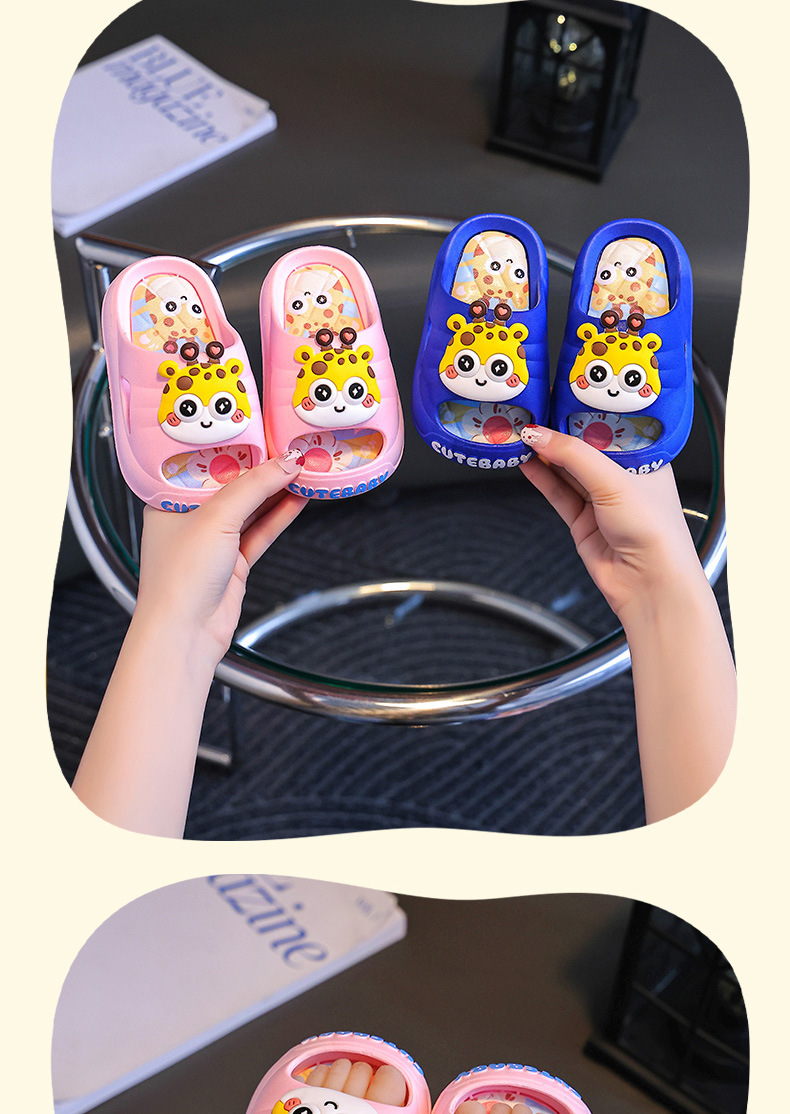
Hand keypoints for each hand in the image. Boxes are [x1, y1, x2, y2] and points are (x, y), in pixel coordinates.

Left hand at [135, 450, 307, 664]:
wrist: (184, 633)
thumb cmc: (178, 579)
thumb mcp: (216, 517)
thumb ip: (254, 487)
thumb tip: (286, 463)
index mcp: (169, 500)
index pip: (205, 463)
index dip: (233, 447)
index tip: (260, 433)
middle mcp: (188, 519)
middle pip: (231, 485)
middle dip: (261, 470)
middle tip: (289, 450)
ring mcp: (212, 541)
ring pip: (250, 508)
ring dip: (276, 492)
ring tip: (302, 471)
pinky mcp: (233, 562)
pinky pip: (260, 531)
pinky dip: (279, 516)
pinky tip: (298, 499)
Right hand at [519, 425, 704, 623]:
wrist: (650, 583)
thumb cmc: (657, 534)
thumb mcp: (614, 481)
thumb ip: (573, 456)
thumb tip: (541, 435)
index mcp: (644, 459)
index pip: (608, 427)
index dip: (582, 412)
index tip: (557, 398)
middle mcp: (624, 478)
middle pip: (583, 448)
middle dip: (558, 433)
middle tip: (533, 415)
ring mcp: (602, 501)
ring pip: (566, 470)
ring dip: (544, 455)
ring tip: (522, 436)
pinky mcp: (583, 521)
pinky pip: (558, 493)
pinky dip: (541, 477)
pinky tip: (527, 462)